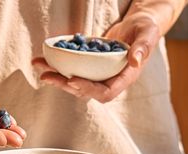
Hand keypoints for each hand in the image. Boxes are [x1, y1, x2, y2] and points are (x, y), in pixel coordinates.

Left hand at [32, 14, 160, 102]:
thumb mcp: (147, 35)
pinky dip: (58, 65)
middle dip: (65, 85)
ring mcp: (99, 74)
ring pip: (76, 82)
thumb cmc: (146, 29)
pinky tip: (45, 59)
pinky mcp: (91, 66)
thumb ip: (143, 48)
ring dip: (57, 77)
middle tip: (46, 77)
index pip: (106, 92)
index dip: (89, 89)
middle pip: (85, 90)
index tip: (73, 80)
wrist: (139, 26)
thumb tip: (135, 61)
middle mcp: (110, 80)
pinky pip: (74, 69)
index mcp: (125, 78)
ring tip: (40, 67)